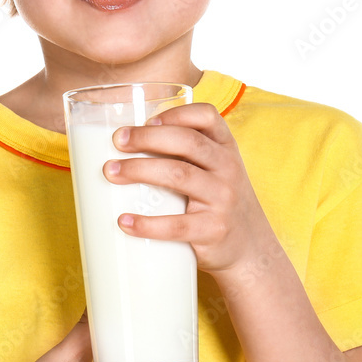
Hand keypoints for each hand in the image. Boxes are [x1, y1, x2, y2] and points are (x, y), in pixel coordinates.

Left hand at [103, 102, 282, 288]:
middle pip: (187, 141)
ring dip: (139, 170)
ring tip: (111, 172)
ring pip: (178, 175)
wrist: (251, 249)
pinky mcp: (213, 230)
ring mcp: (223, 199)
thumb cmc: (221, 202)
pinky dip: (147, 224)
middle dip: (147, 137)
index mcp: (225, 148)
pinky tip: (124, 221)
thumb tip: (127, 142)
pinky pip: (177, 225)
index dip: (176, 113)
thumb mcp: (217, 170)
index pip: (207, 116)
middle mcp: (228, 168)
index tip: (147, 119)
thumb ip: (188, 154)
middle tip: (117, 141)